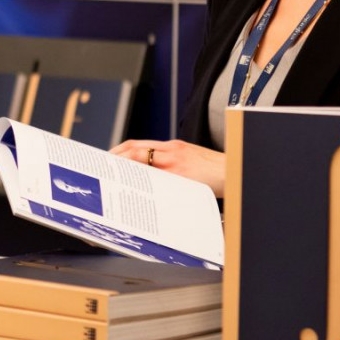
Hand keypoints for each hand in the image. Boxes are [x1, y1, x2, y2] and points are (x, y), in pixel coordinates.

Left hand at [109, 139, 225, 197]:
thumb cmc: (216, 171)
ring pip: (142, 160)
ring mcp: (177, 162)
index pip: (138, 145)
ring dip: (125, 170)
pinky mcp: (184, 175)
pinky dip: (145, 185)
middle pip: (134, 150)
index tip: (106, 160)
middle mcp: (172, 151)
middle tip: (102, 171)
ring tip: (112, 181)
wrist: (238, 170)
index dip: (118, 151)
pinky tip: (136, 194)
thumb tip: (151, 179)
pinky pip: (158, 180)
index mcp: (173, 147)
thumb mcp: (192, 161)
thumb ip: (172, 165)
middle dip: (115, 159)